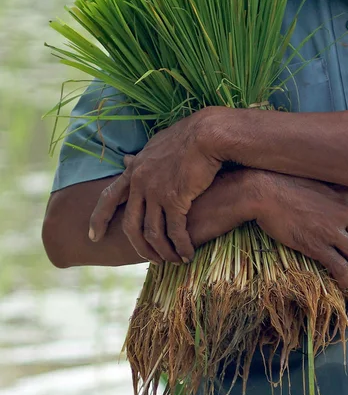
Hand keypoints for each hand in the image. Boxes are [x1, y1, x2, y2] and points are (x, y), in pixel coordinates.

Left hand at [88, 112, 220, 263]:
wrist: (207, 134)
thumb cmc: (188, 137)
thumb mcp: (156, 146)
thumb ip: (141, 159)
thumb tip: (126, 160)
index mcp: (135, 170)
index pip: (109, 197)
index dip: (99, 218)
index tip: (93, 236)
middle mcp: (140, 183)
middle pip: (131, 224)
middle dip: (139, 246)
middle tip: (150, 259)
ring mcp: (156, 192)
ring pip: (152, 232)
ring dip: (163, 250)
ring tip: (173, 260)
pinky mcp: (175, 199)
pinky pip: (174, 231)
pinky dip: (181, 246)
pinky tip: (187, 254)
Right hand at [249, 171, 347, 288]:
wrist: (265, 193)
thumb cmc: (282, 183)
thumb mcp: (313, 178)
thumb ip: (326, 187)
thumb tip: (325, 195)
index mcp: (342, 195)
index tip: (346, 234)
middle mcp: (343, 212)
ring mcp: (332, 231)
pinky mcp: (318, 246)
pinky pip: (341, 267)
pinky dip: (345, 279)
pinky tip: (342, 283)